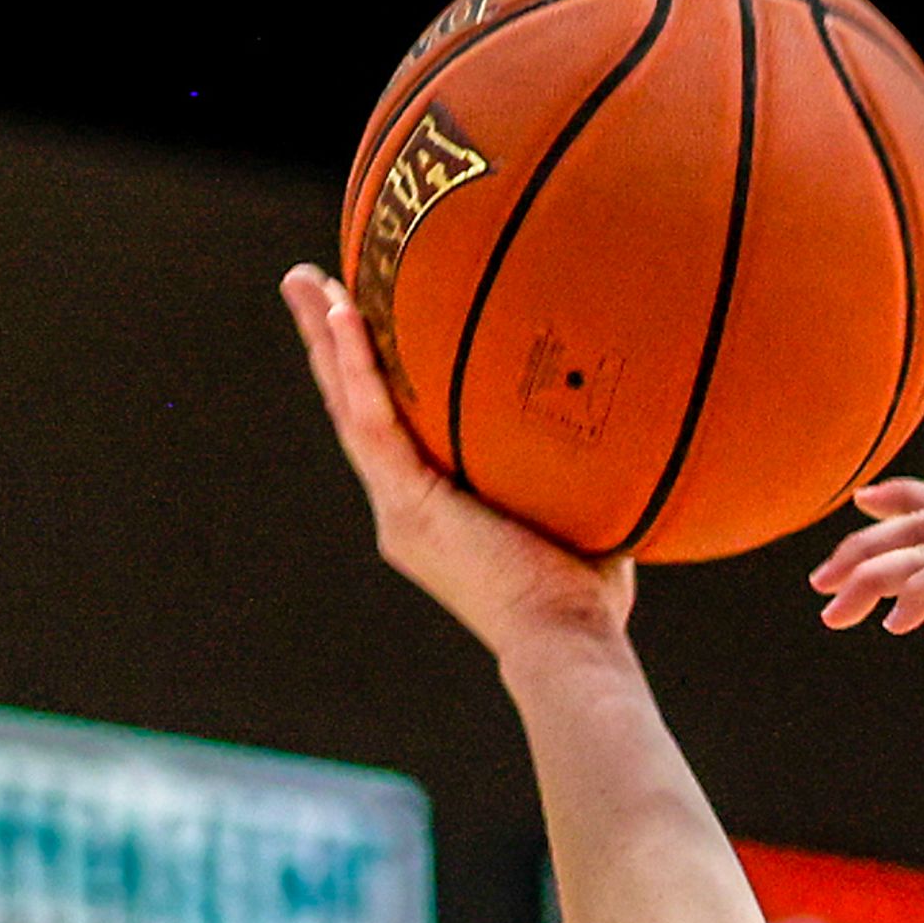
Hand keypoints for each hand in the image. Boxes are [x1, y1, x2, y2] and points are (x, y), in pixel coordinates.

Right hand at [281, 266, 630, 661]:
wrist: (565, 643)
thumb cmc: (585, 600)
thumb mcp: (577, 519)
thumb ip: (573, 472)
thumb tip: (620, 420)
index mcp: (433, 512)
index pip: (394, 430)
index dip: (374, 377)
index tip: (363, 324)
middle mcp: (404, 509)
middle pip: (355, 407)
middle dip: (329, 342)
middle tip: (307, 282)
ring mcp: (399, 507)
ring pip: (348, 405)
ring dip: (325, 338)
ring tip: (303, 278)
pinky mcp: (408, 504)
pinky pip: (373, 419)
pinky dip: (356, 366)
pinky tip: (344, 312)